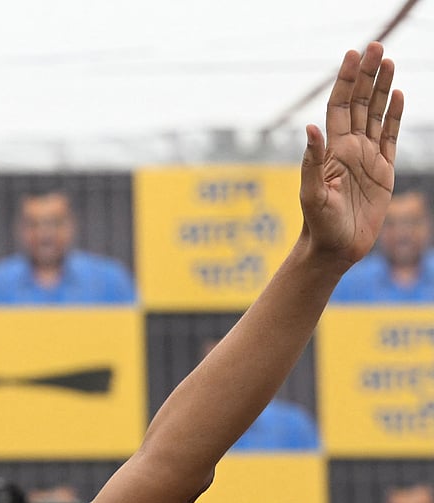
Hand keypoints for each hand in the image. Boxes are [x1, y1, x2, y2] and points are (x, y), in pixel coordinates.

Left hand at [300, 42, 402, 267]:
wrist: (335, 248)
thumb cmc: (318, 225)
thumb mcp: (311, 194)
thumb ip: (311, 161)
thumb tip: (310, 127)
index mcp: (331, 150)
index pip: (339, 106)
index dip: (346, 81)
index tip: (352, 55)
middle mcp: (348, 148)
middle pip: (360, 103)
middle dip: (366, 75)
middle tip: (375, 46)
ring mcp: (366, 157)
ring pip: (376, 114)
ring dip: (382, 87)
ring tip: (388, 61)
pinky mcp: (382, 170)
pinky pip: (390, 136)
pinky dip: (395, 114)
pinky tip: (398, 94)